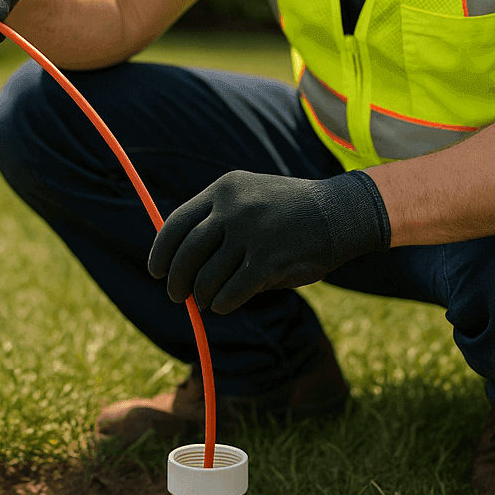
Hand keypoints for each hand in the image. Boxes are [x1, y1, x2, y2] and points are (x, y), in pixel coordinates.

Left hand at [148, 169, 389, 313]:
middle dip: (176, 281)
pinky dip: (222, 304)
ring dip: (202, 296)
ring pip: (206, 278)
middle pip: (185, 254)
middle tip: (177, 296)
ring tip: (206, 302)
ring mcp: (250, 234)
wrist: (339, 213)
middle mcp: (233, 208)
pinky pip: (230, 293)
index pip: (176, 223)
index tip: (155, 270)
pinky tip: (224, 305)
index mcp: (224, 189)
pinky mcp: (267, 261)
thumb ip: (217, 222)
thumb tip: (179, 264)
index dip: (161, 251)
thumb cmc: (290, 212)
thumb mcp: (250, 198)